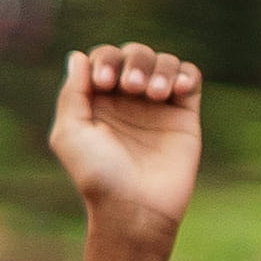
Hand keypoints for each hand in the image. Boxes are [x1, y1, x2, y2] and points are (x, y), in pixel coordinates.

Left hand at [45, 39, 206, 236]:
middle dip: (132, 61)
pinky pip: (190, 76)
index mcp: (97, 101)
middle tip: (130, 88)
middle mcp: (127, 99)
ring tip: (154, 95)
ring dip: (158, 68)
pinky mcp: (184, 113)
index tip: (104, 84)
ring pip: (162, 61)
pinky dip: (184, 73)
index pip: (103, 59)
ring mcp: (157, 105)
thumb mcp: (70, 133)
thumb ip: (72, 94)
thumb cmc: (97, 175)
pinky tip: (175, 90)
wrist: (136, 206)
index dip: (105, 60)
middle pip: (134, 54)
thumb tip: (78, 56)